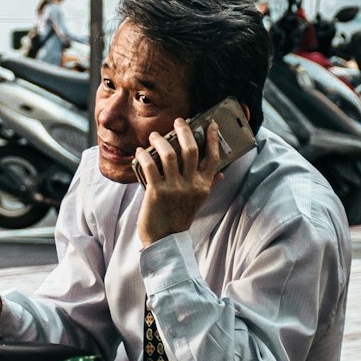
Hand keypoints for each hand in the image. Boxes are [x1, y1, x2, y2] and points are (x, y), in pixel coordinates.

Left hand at [136, 117, 220, 245]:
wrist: (164, 239)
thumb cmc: (180, 217)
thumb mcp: (198, 201)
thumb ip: (209, 185)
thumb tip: (221, 173)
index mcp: (203, 186)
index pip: (213, 158)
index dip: (213, 139)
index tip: (211, 124)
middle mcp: (191, 186)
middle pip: (191, 150)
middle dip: (184, 131)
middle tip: (178, 121)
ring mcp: (174, 188)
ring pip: (169, 154)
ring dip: (160, 140)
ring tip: (154, 135)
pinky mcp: (156, 192)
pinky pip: (150, 167)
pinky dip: (144, 155)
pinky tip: (140, 151)